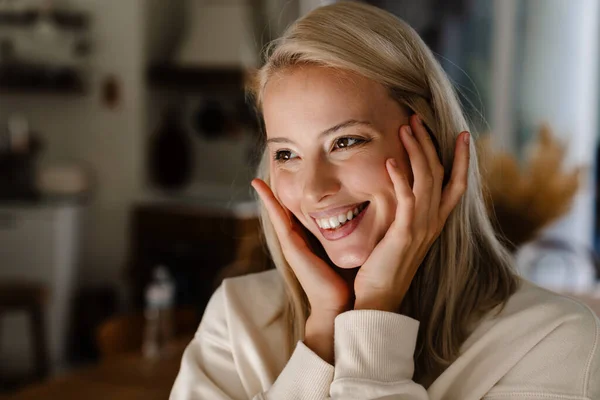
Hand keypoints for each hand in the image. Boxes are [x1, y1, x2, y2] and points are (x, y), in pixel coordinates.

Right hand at [251, 179, 351, 362]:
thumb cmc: (348, 283)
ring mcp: (291, 245)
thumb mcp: (350, 253)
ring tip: (258, 179)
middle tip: (268, 175)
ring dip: (267, 196)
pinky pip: (278, 219)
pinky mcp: (290, 247)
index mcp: (310, 243)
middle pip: (285, 214)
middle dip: (277, 196)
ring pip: (278, 214)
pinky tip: (261, 187)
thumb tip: (369, 224)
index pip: (301, 216)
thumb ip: (352, 240)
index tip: (293, 182)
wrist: (339, 307)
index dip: (295, 200)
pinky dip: (269, 203)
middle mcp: (297, 243)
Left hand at [353, 115, 469, 311]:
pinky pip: (406, 200)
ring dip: (416, 151)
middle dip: (430, 144)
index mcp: (435, 222)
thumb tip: (402, 192)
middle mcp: (433, 222)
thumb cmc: (387, 267)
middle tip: (417, 119)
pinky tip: (391, 161)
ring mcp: (421, 227)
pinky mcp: (405, 233)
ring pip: (426, 180)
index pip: (456, 185)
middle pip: (440, 174)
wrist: (381, 298)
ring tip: (406, 127)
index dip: (462, 160)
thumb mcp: (402, 236)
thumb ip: (407, 214)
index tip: (463, 135)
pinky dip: (400, 178)